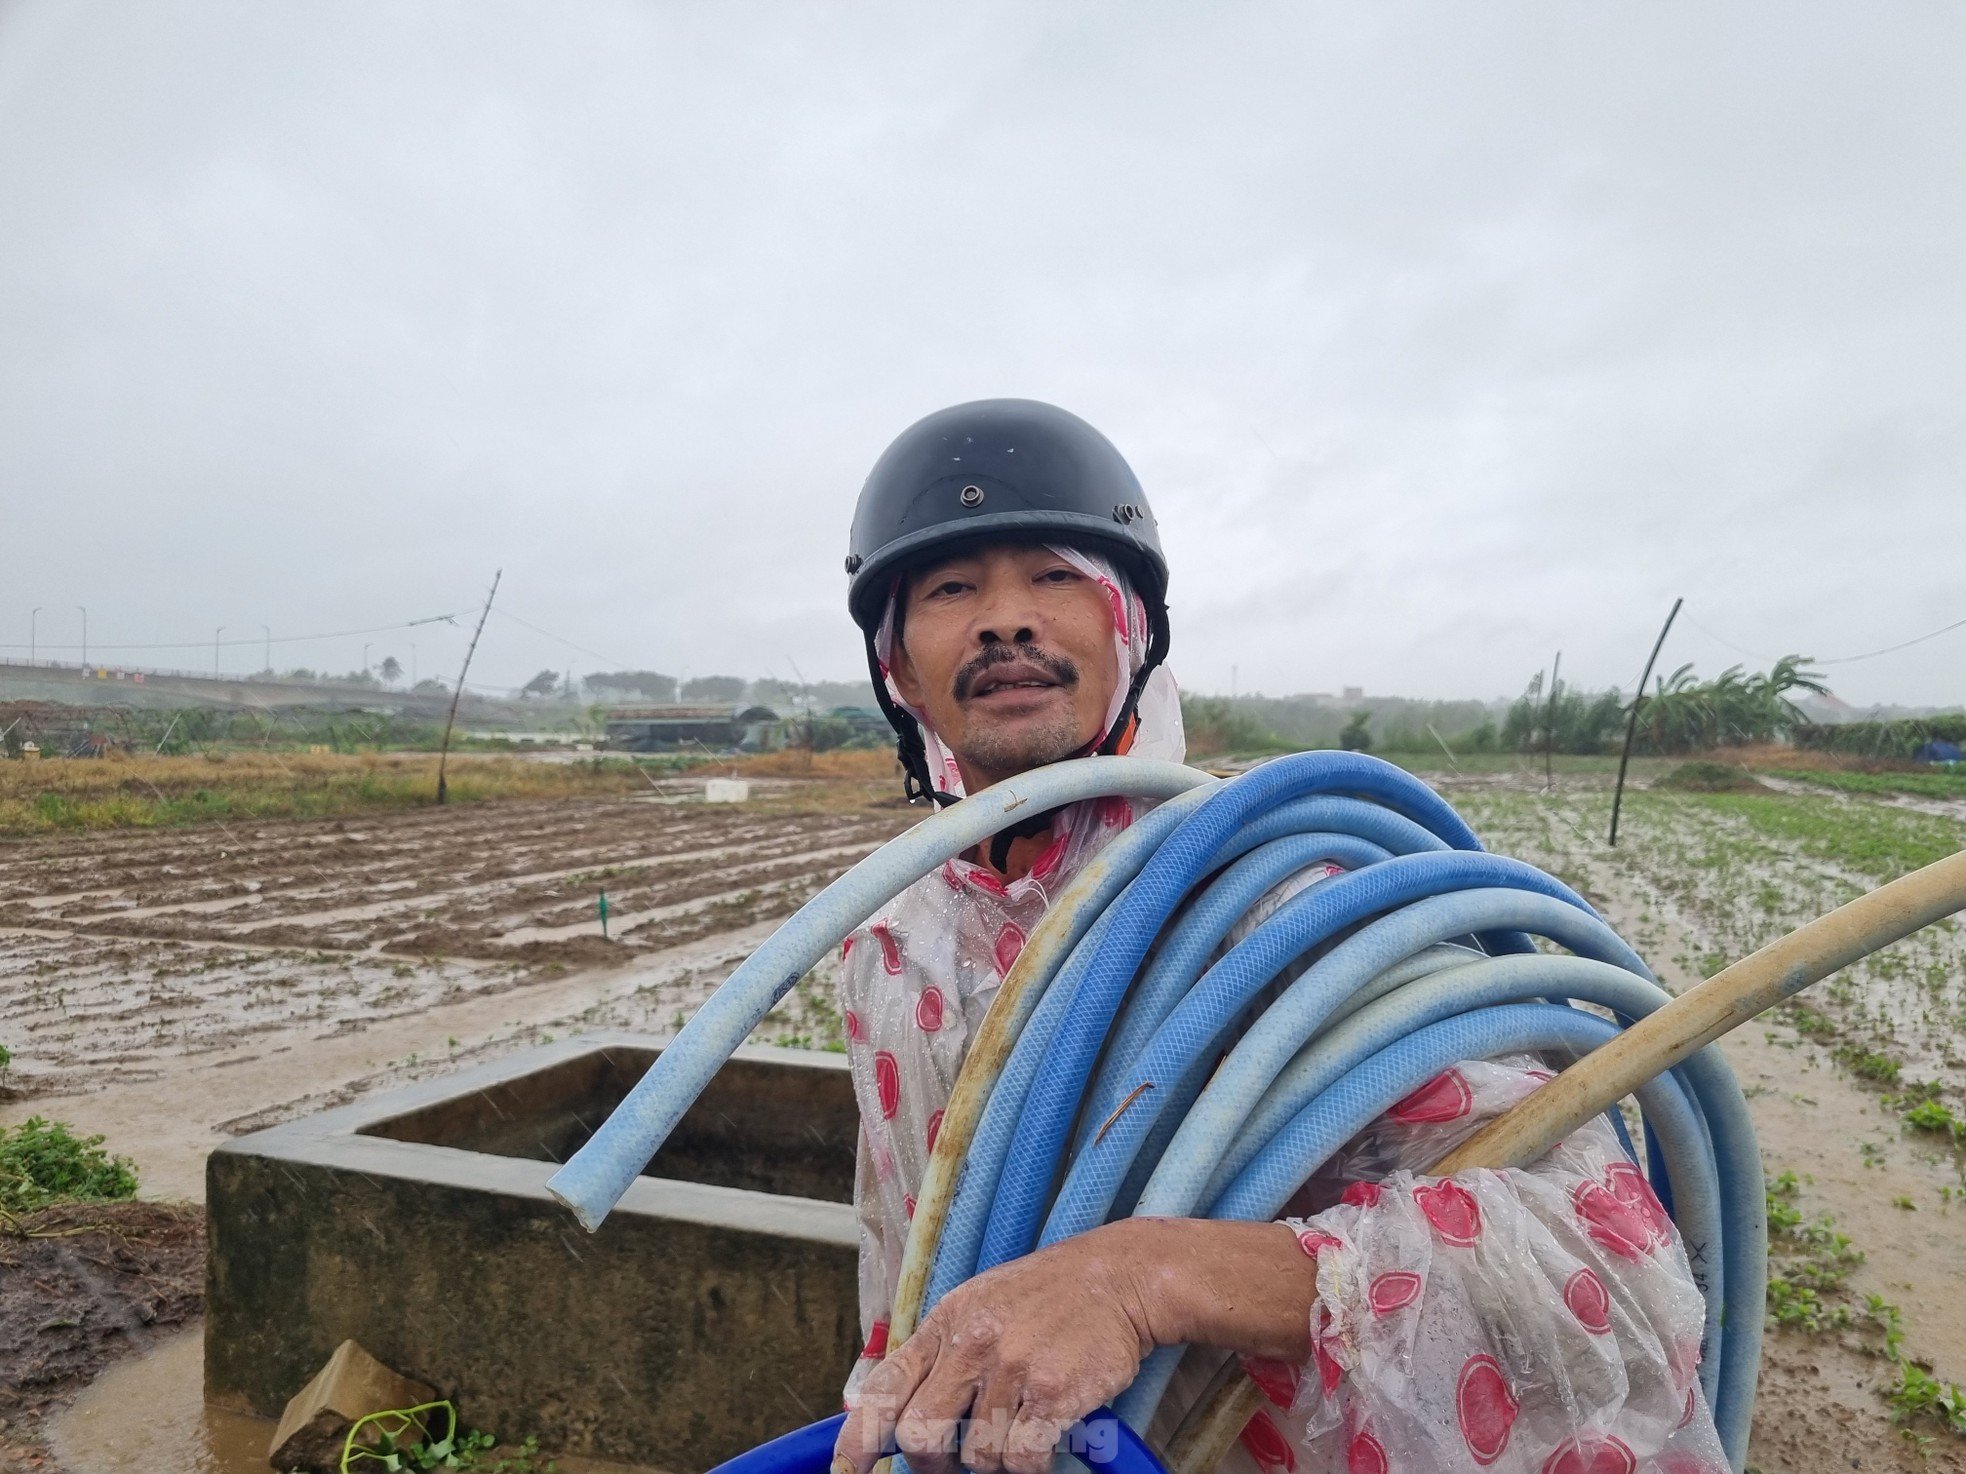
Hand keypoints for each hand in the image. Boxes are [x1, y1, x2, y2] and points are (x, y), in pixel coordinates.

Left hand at [835, 1222, 1152, 1473]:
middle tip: (958, 1461)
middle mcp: (971, 1343)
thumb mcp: (981, 1308)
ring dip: (996, 1461)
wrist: (1119, 1277)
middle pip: (920, 1435)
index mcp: (946, 1323)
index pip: (885, 1389)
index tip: (847, 1470)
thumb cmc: (1050, 1298)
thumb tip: (890, 1414)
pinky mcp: (1052, 1393)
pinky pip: (1021, 1460)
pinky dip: (1030, 1469)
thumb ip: (940, 1356)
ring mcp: (1012, 1367)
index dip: (859, 1439)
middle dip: (934, 1463)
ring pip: (976, 1456)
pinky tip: (1044, 1447)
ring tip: (1020, 1433)